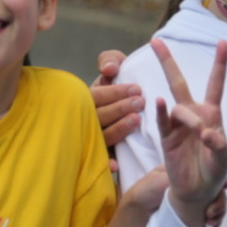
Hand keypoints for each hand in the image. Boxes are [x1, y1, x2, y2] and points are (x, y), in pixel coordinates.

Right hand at [91, 49, 142, 171]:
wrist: (127, 100)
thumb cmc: (118, 82)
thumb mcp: (113, 65)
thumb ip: (110, 60)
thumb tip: (109, 69)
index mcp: (88, 98)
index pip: (97, 95)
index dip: (115, 93)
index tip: (136, 89)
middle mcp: (86, 118)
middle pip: (99, 116)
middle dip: (120, 109)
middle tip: (140, 103)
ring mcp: (92, 137)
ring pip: (102, 136)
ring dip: (118, 130)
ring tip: (136, 121)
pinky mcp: (100, 153)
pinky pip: (101, 160)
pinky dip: (107, 163)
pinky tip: (116, 166)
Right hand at [151, 39, 226, 226]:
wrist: (198, 191)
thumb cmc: (214, 170)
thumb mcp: (224, 158)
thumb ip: (219, 144)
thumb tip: (206, 133)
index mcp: (211, 114)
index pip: (215, 84)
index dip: (219, 64)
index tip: (224, 42)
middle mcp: (193, 114)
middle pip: (179, 82)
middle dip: (167, 62)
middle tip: (155, 41)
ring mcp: (177, 125)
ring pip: (177, 105)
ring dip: (189, 117)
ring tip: (200, 135)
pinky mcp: (166, 137)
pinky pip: (162, 120)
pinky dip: (160, 111)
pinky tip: (159, 101)